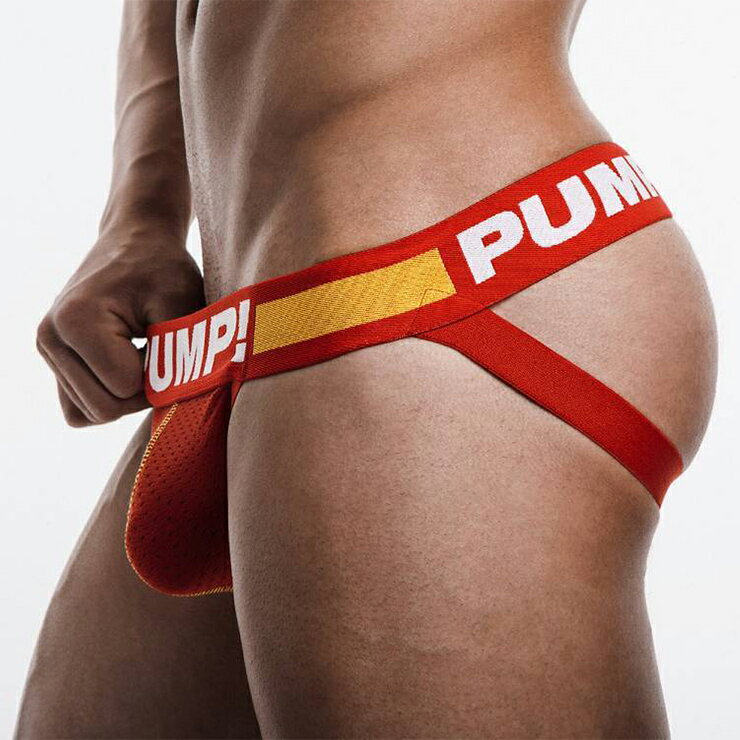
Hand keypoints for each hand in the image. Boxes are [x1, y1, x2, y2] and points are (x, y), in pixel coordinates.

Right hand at [37, 224, 203, 426]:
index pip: (125, 388)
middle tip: (162, 352)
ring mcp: (48, 351)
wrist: (137, 240)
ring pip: (92, 413)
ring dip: (128, 394)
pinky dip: (110, 397)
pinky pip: (81, 409)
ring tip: (144, 352)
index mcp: (75, 321)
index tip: (170, 340)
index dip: (161, 375)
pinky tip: (129, 363)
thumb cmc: (164, 270)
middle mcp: (50, 338)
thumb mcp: (183, 307)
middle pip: (104, 409)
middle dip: (144, 391)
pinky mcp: (55, 361)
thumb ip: (180, 357)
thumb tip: (177, 403)